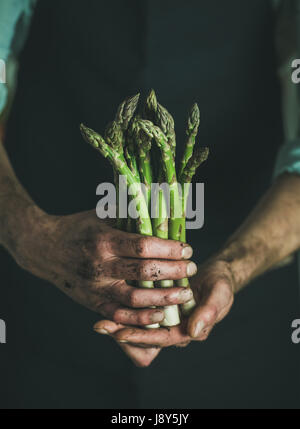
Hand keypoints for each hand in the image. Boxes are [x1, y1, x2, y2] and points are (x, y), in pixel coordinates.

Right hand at [14, 207, 195, 326]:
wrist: (45, 249)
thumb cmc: (79, 227)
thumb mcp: (101, 214)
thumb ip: (129, 210)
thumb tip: (159, 199)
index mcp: (104, 239)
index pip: (143, 246)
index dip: (169, 249)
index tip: (187, 249)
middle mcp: (99, 265)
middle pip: (143, 271)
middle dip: (173, 271)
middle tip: (192, 269)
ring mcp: (95, 287)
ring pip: (134, 297)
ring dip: (163, 298)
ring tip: (184, 294)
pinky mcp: (92, 303)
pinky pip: (119, 315)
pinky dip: (140, 318)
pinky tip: (160, 315)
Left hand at [94, 259, 233, 351]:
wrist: (217, 273)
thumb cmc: (221, 285)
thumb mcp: (219, 295)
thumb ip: (208, 313)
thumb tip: (193, 332)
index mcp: (188, 331)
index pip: (162, 338)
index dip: (142, 336)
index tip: (120, 334)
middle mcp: (174, 327)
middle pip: (146, 337)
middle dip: (124, 333)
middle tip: (101, 326)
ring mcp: (165, 317)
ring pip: (140, 325)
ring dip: (121, 322)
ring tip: (99, 319)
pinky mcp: (158, 304)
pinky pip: (140, 311)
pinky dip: (126, 308)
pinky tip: (109, 301)